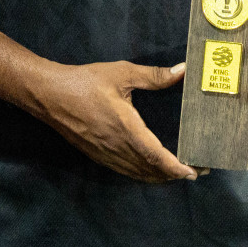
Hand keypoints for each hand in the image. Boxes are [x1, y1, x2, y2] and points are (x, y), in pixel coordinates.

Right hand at [34, 61, 200, 182]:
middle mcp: (118, 148)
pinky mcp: (98, 155)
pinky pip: (126, 171)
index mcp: (127, 129)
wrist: (50, 95)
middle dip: (175, 174)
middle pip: (152, 171)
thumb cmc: (86, 82)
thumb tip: (182, 70)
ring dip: (160, 177)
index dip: (177, 168)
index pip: (157, 157)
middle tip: (198, 170)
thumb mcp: (121, 73)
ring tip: (179, 172)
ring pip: (139, 174)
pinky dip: (143, 174)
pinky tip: (150, 169)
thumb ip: (153, 76)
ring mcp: (106, 155)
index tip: (196, 171)